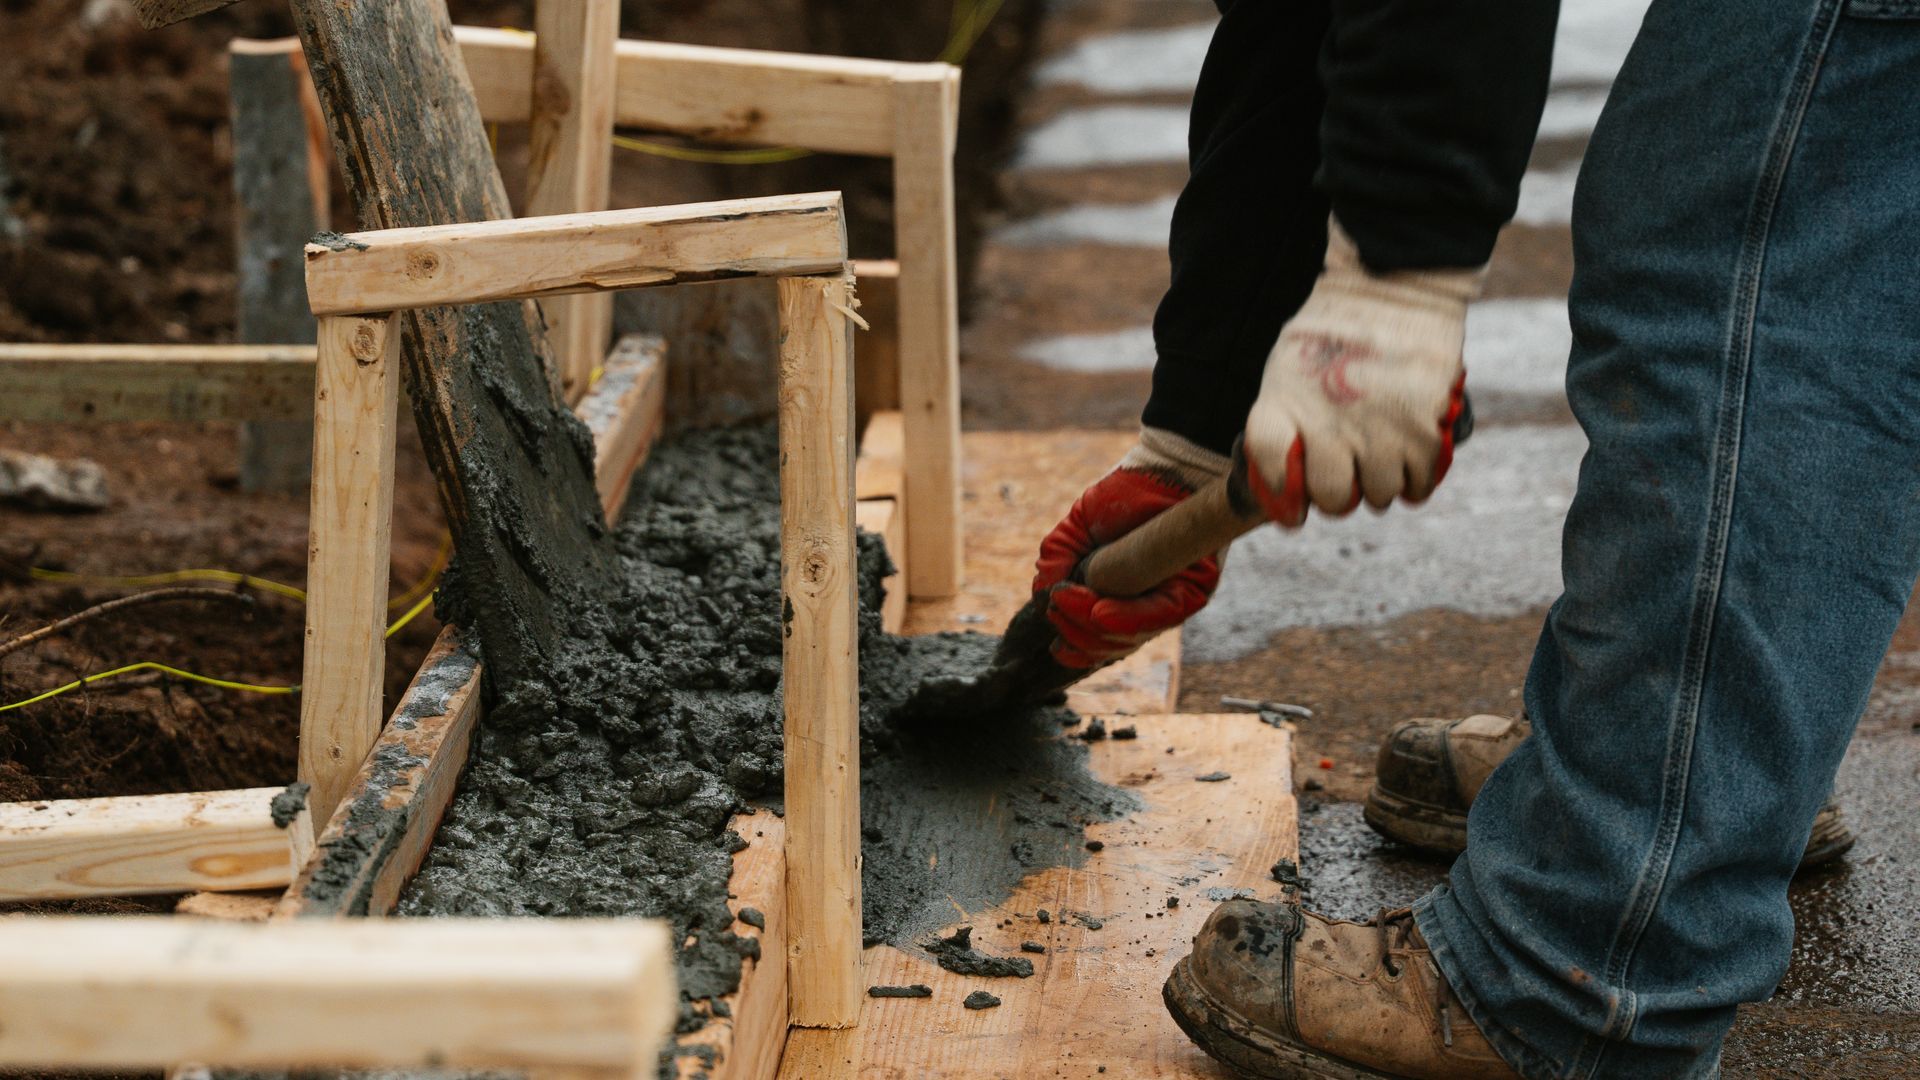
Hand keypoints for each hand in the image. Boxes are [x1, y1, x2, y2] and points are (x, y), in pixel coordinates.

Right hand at [1033, 429, 1227, 668]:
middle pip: (1111, 646)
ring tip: (1066, 598)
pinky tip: (1098, 612)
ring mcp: (1169, 602)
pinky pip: (1158, 617)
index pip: (1099, 642)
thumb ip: (1054, 561)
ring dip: (1090, 624)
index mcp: (1117, 600)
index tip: (1056, 646)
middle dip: (1076, 632)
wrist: (1163, 469)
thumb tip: (1042, 600)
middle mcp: (1146, 608)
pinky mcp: (1192, 591)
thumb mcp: (1075, 528)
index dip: (1077, 650)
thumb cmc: (1121, 497)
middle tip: (1057, 602)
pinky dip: (1124, 620)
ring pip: (1129, 637)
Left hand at [1244, 217, 1479, 525]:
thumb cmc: (1335, 329)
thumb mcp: (1287, 364)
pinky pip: (1418, 484)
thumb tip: (1286, 472)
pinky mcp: (1422, 429)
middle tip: (1346, 482)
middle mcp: (1328, 424)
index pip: (1272, 469)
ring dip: (1379, 487)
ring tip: (1380, 460)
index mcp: (1285, 403)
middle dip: (1338, 498)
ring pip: (1377, 496)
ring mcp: (1377, 430)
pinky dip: (1415, 482)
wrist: (1394, 286)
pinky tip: (1409, 463)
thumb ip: (1283, 416)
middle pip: (1330, 497)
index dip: (1282, 497)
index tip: (1293, 508)